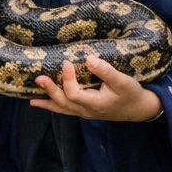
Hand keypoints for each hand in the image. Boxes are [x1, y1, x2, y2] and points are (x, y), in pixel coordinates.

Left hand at [30, 56, 163, 121]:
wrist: (139, 109)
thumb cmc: (131, 94)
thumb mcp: (123, 82)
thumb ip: (106, 71)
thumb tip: (89, 59)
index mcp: (95, 103)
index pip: (74, 93)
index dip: (67, 79)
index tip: (66, 62)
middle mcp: (87, 110)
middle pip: (63, 103)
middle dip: (50, 91)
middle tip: (38, 78)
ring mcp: (85, 112)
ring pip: (63, 109)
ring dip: (47, 103)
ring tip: (31, 99)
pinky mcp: (85, 110)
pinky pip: (66, 110)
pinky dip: (54, 106)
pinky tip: (43, 102)